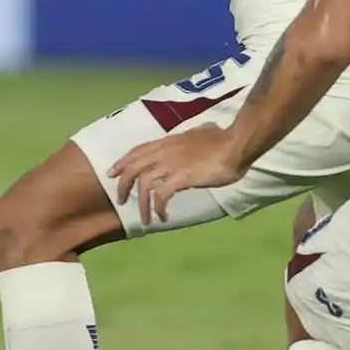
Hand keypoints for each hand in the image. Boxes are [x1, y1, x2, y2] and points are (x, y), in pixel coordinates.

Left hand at [109, 124, 241, 227]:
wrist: (236, 144)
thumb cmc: (224, 139)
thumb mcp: (203, 132)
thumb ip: (198, 134)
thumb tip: (206, 130)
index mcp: (168, 142)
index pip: (137, 150)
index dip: (123, 162)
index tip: (113, 172)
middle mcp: (164, 151)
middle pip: (134, 167)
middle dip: (123, 185)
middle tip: (120, 200)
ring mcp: (172, 164)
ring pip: (144, 184)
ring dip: (141, 203)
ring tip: (144, 219)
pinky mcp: (181, 177)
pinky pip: (162, 195)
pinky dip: (158, 207)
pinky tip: (163, 216)